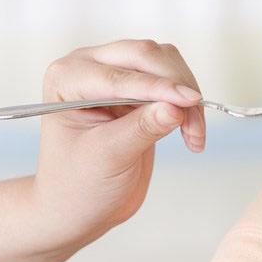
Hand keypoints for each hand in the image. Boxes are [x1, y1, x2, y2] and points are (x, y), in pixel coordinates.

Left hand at [35, 39, 206, 248]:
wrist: (79, 206)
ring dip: (186, 95)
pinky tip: (191, 132)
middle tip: (194, 124)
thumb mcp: (108, 158)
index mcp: (67, 78)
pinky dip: (188, 103)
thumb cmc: (78, 185)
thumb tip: (176, 107)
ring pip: (165, 62)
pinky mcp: (140, 87)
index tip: (190, 102)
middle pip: (145, 55)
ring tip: (193, 135)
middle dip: (176, 87)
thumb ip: (141, 128)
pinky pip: (174, 79)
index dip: (159, 87)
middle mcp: (89, 66)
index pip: (120, 75)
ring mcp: (116, 73)